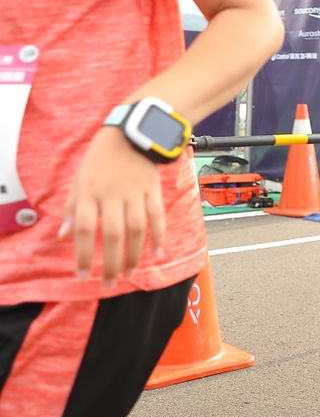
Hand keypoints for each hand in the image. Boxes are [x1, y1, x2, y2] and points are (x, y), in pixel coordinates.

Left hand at [59, 127, 165, 287]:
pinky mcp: (153, 189)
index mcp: (89, 192)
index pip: (84, 228)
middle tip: (110, 284)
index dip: (84, 254)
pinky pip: (157, 216)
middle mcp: (112, 193)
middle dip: (112, 263)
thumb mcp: (78, 180)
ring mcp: (135, 191)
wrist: (130, 133)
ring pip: (137, 229)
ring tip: (130, 273)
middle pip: (112, 233)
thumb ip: (71, 209)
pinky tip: (157, 254)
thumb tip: (62, 236)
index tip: (84, 276)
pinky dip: (159, 236)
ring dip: (135, 255)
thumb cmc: (100, 159)